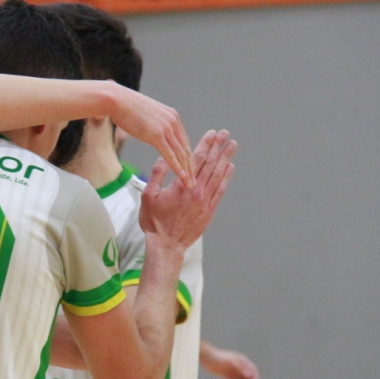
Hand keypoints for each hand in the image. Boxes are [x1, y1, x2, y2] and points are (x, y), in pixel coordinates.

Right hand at [111, 89, 193, 186]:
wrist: (116, 100)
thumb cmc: (126, 107)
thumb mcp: (146, 114)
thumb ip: (154, 123)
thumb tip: (151, 130)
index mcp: (172, 116)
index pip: (183, 140)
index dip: (188, 156)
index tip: (190, 169)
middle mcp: (173, 121)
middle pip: (186, 148)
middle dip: (191, 166)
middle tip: (195, 181)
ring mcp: (166, 128)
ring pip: (181, 153)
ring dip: (187, 170)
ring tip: (190, 184)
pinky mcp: (157, 135)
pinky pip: (170, 155)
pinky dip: (177, 167)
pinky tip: (182, 177)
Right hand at [139, 129, 235, 248]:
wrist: (166, 245)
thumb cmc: (154, 221)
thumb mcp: (147, 196)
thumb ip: (157, 175)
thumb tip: (164, 158)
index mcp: (181, 185)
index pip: (196, 160)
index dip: (205, 145)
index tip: (212, 133)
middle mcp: (196, 191)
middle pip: (210, 164)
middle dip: (218, 147)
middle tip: (225, 133)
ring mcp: (205, 201)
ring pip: (218, 174)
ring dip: (225, 158)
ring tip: (232, 145)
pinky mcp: (209, 210)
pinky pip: (220, 190)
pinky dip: (226, 177)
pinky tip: (230, 167)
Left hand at [200, 342, 259, 378]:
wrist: (206, 358)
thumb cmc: (218, 357)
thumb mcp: (229, 361)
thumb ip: (240, 367)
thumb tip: (249, 375)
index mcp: (243, 361)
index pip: (253, 371)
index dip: (254, 378)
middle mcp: (240, 367)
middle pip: (250, 378)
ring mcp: (235, 372)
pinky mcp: (229, 377)